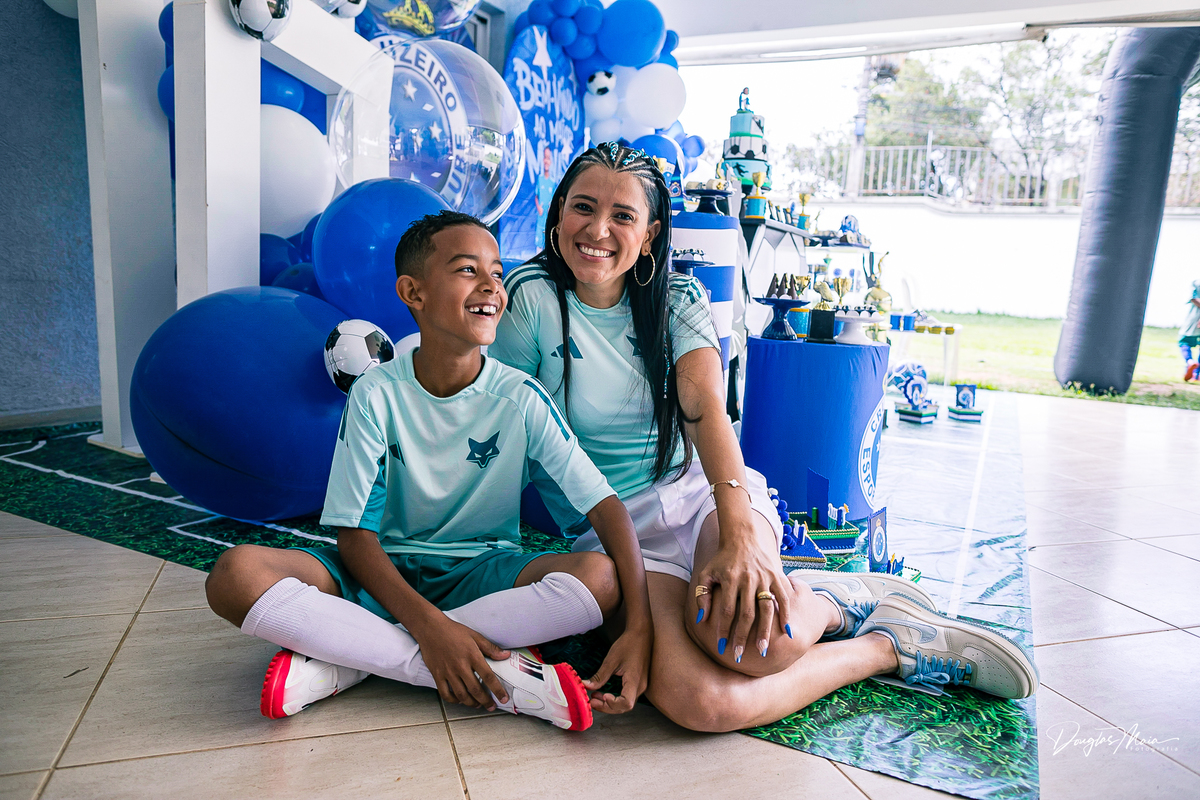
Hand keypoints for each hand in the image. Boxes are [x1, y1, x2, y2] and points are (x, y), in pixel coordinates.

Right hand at [413, 615, 510, 709]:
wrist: (431, 628)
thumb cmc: (453, 631)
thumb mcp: (475, 636)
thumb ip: (491, 648)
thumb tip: (506, 656)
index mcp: (472, 656)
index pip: (488, 677)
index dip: (497, 690)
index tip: (503, 699)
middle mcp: (460, 666)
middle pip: (475, 689)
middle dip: (486, 701)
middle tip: (491, 707)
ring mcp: (448, 672)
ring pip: (461, 694)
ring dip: (471, 703)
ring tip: (478, 705)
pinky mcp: (437, 675)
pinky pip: (445, 693)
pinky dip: (453, 700)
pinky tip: (460, 700)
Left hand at [582, 623, 652, 713]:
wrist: (642, 633)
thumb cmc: (628, 644)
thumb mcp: (611, 660)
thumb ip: (600, 676)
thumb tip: (586, 686)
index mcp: (635, 680)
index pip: (627, 703)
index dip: (613, 704)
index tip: (602, 695)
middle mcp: (640, 686)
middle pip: (625, 707)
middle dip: (607, 707)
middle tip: (592, 700)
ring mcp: (641, 685)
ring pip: (626, 703)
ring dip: (610, 704)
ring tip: (595, 696)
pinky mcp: (638, 683)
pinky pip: (627, 697)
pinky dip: (615, 698)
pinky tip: (604, 693)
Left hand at [693, 535, 793, 662]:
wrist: (742, 538)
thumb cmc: (721, 560)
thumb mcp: (706, 574)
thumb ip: (701, 596)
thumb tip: (701, 619)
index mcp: (730, 579)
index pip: (727, 610)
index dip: (724, 629)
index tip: (722, 647)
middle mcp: (748, 579)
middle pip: (746, 613)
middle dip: (742, 637)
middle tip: (739, 657)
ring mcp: (764, 577)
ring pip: (767, 608)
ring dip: (765, 631)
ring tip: (762, 650)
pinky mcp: (777, 576)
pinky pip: (784, 598)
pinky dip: (786, 614)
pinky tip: (786, 631)